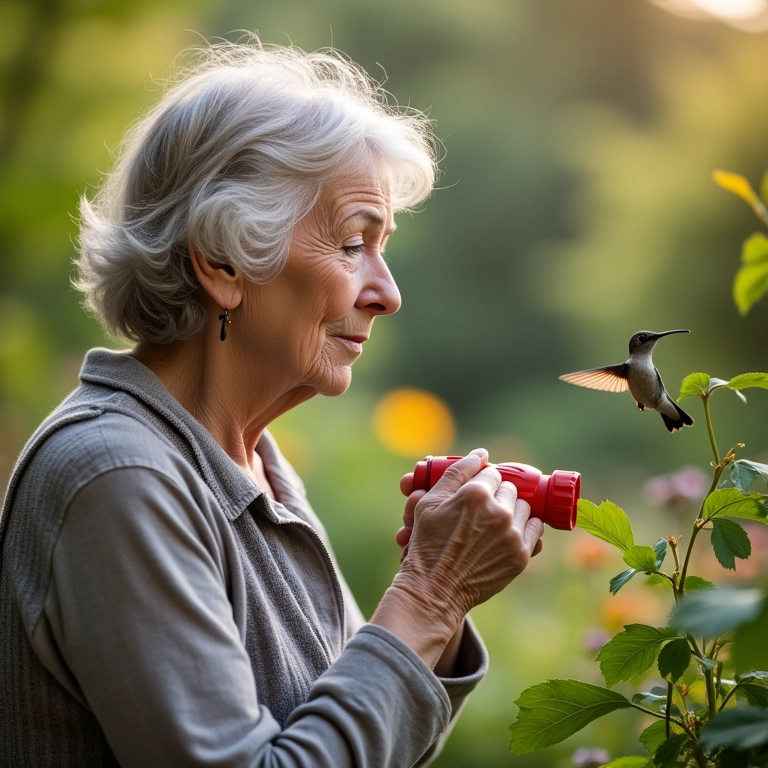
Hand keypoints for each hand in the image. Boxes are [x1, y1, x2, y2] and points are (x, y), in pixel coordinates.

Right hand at [393, 449, 543, 629]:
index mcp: (475, 494)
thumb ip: (457, 472)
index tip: (476, 493)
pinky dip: (526, 528)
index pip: (491, 473)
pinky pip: (535, 530)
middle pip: (510, 489)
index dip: (482, 482)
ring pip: (525, 507)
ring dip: (513, 510)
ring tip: (494, 522)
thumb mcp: (430, 502)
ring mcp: (512, 534)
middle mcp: (498, 511)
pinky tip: (509, 533)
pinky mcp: (521, 555)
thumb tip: (481, 454)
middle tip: (482, 509)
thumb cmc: (428, 544)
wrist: (435, 589)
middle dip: (497, 495)